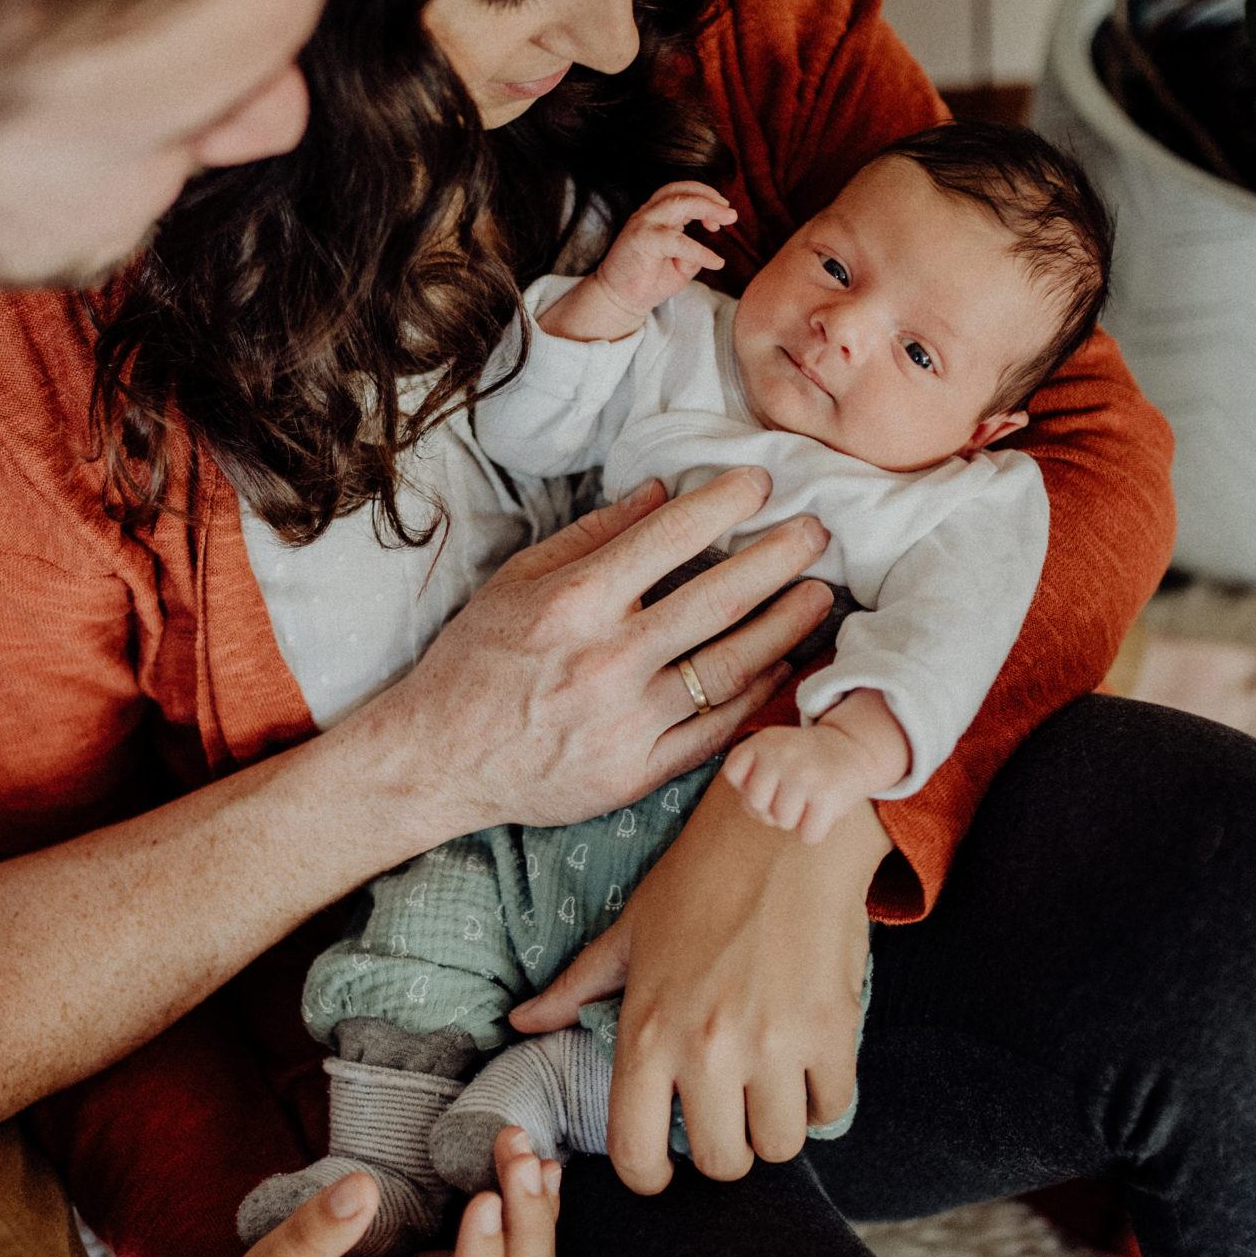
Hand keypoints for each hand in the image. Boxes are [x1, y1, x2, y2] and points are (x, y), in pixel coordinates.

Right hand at [344, 470, 833, 833]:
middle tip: (819, 532)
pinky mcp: (635, 774)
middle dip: (778, 559)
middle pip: (716, 600)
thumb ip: (590, 536)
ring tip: (820, 596)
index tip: (762, 482)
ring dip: (784, 627)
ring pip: (728, 667)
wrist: (436, 759)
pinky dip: (756, 695)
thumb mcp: (515, 582)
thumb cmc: (474, 661)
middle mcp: (605, 661)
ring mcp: (625, 723)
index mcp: (573, 604)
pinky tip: (783, 665)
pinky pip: (714, 730)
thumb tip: (661, 492)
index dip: (725, 504)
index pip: (669, 539)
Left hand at [509, 777, 883, 1191]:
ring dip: (774, 1124)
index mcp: (647, 1030)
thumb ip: (576, 988)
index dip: (649, 1175)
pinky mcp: (831, 1030)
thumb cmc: (698, 879)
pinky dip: (821, 1097)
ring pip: (778, 1146)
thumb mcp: (628, 933)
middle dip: (724, 1147)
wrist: (782, 828)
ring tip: (768, 1086)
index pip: (637, 1153)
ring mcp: (772, 1044)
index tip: (664, 1164)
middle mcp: (706, 1048)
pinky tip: (807, 1064)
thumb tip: (521, 1022)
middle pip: (722, 1164)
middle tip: (727, 1110)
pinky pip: (831, 1108)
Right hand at [543, 181, 737, 340]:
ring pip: (677, 202)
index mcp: (656, 214)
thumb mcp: (680, 266)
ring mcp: (643, 224)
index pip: (682, 192)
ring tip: (726, 220)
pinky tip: (715, 261)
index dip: (707, 199)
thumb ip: (694, 253)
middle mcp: (649, 214)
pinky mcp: (641, 240)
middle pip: (681, 190)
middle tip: (731, 214)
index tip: (723, 220)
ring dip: (706, 207)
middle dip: (711, 197)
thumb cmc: (648, 281)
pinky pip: (676, 240)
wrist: (619, 299)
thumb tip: (710, 248)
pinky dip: (699, 249)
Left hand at [721, 695, 909, 843]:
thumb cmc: (805, 760)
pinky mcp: (827, 796)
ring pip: (782, 822)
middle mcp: (781, 754)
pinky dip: (817, 830)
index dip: (747, 784)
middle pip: (754, 805)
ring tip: (810, 798)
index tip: (769, 777)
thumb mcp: (773, 749)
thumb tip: (756, 811)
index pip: (733, 773)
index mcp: (763, 740)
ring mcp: (803, 775)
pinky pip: (808, 835)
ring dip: (797, 818)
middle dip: (771, 807)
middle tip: (791, 794)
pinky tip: (824, 809)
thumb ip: (750, 775)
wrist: (855, 747)